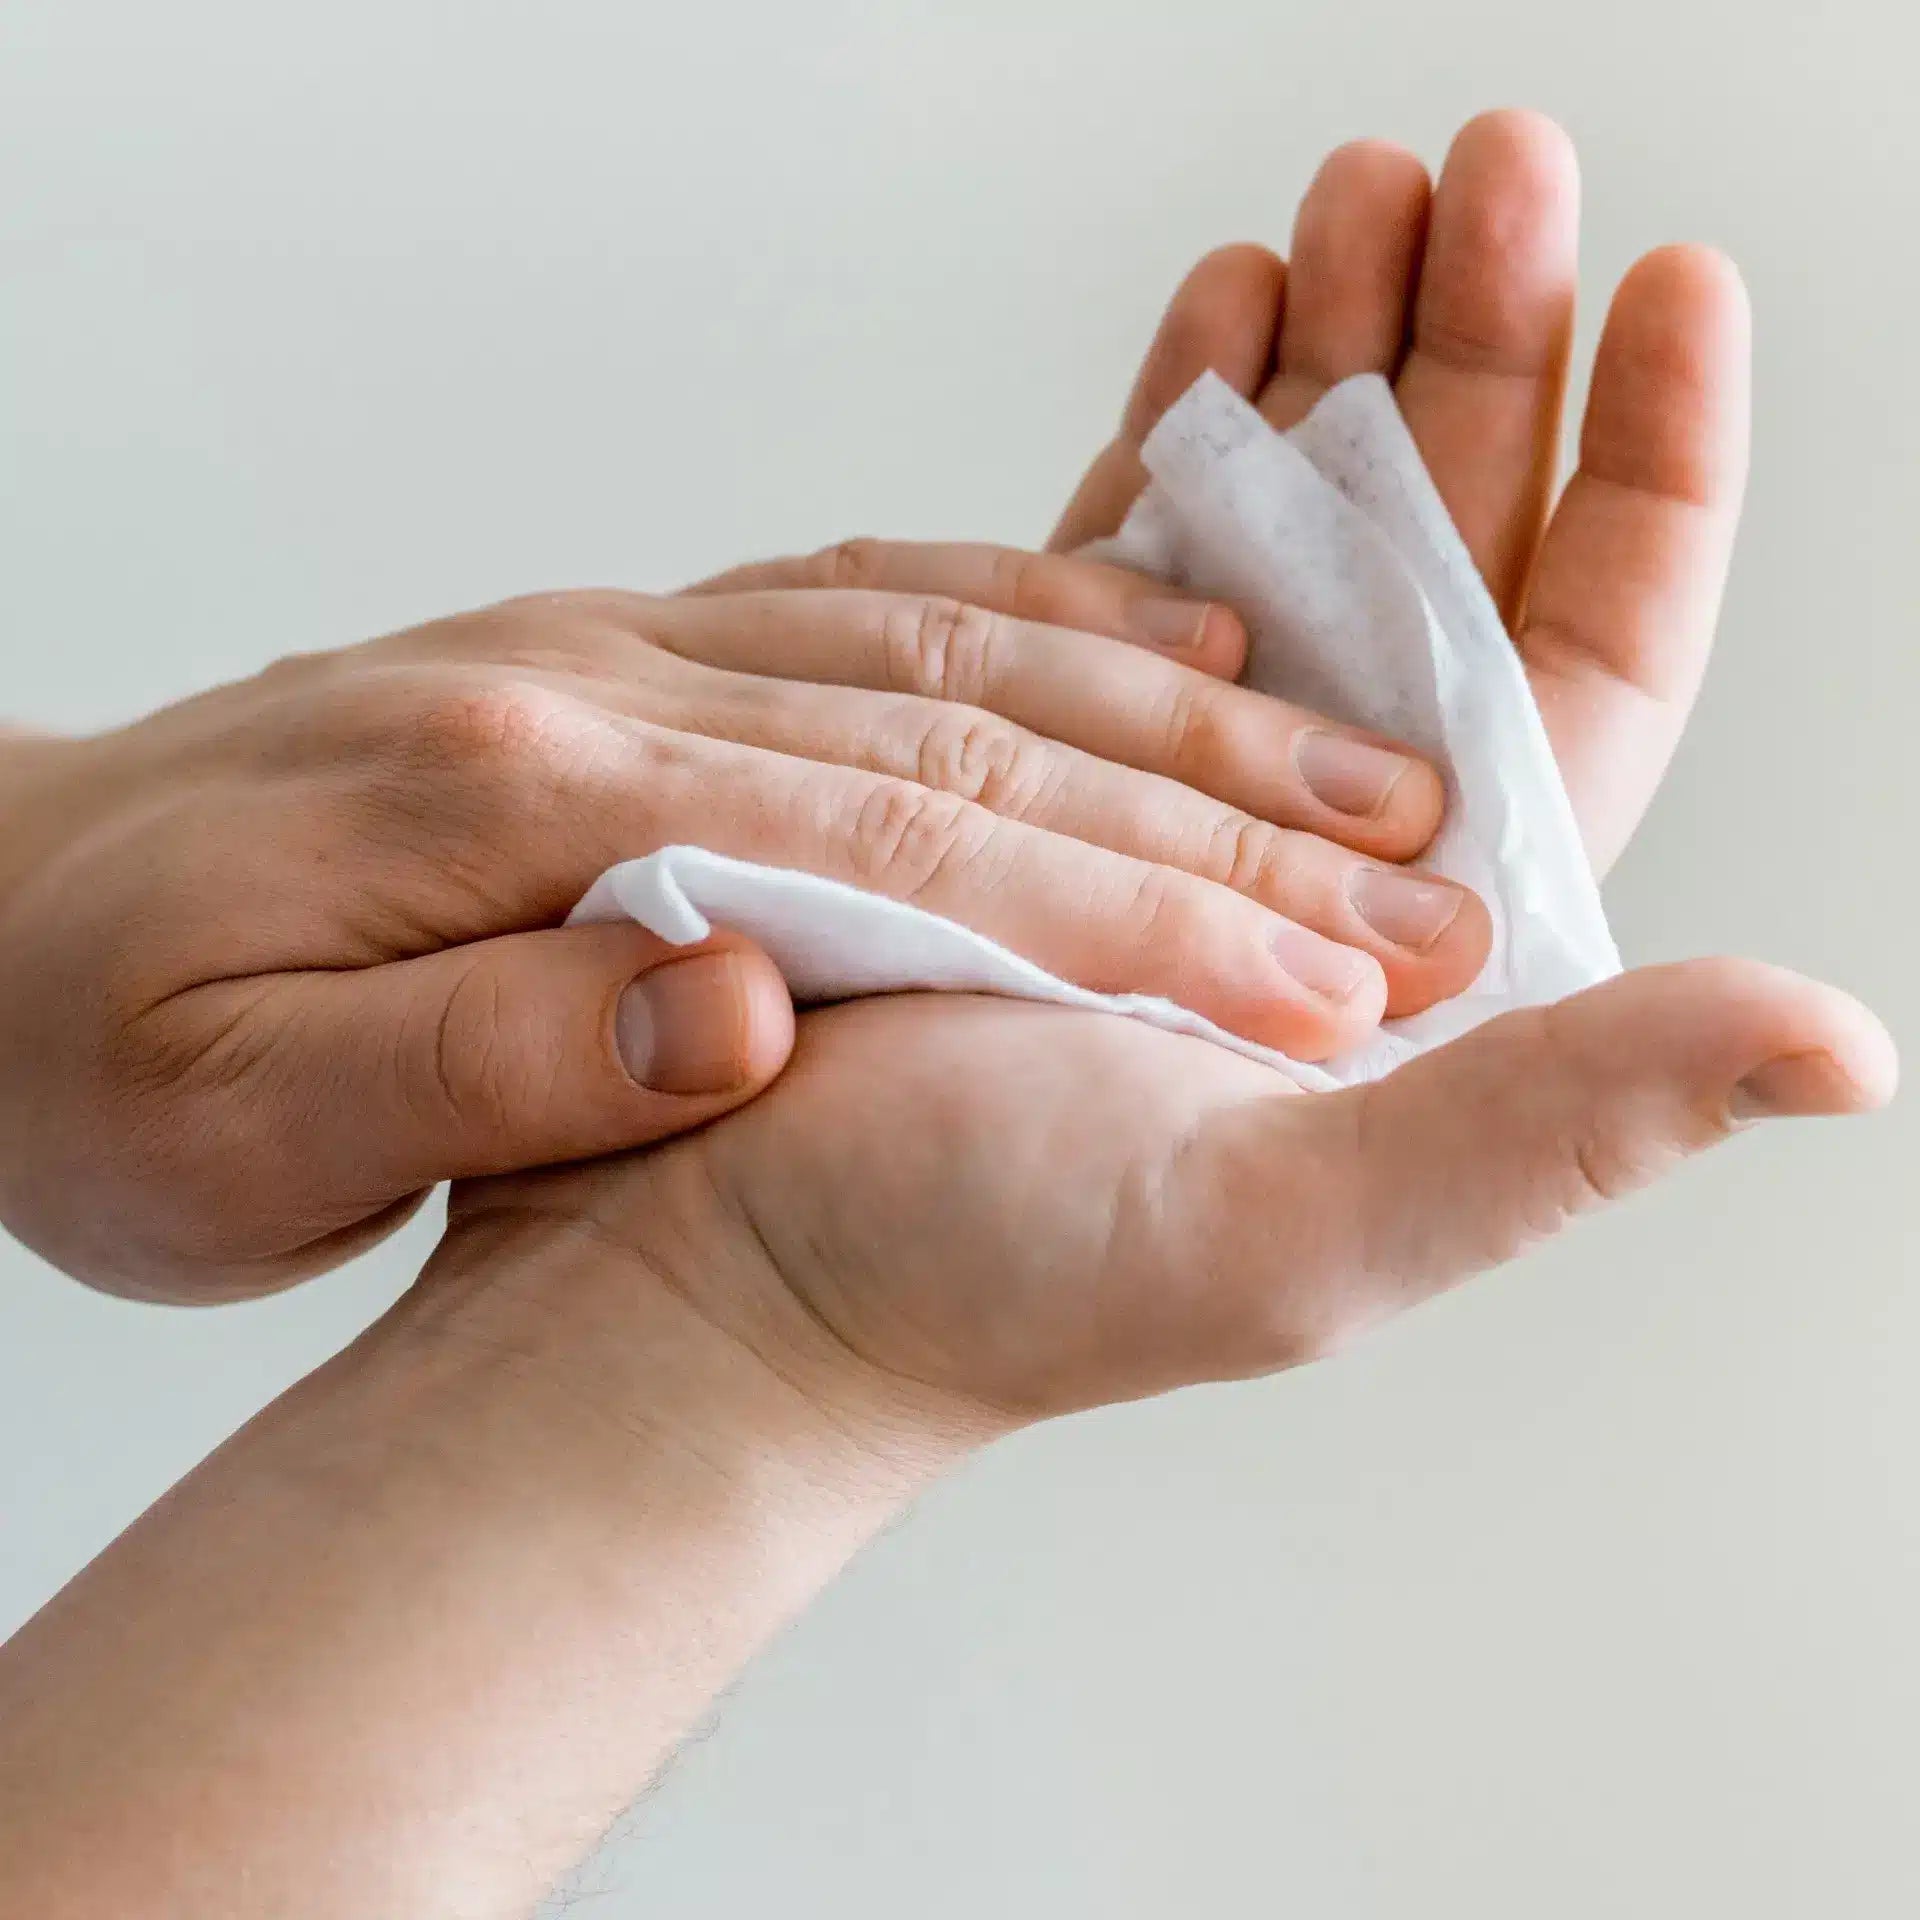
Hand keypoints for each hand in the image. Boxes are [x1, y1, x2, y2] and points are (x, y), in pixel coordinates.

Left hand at [0, 543, 1470, 1301]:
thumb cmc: (93, 1052)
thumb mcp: (239, 1122)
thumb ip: (497, 1056)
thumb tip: (750, 1005)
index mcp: (525, 804)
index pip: (904, 853)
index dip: (1132, 927)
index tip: (1322, 990)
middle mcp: (597, 686)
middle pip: (967, 730)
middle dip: (1214, 811)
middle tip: (1420, 870)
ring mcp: (614, 648)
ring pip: (944, 643)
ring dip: (1160, 699)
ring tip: (1348, 754)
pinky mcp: (617, 655)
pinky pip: (861, 599)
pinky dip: (1029, 614)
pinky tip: (1147, 646)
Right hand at [444, 112, 1894, 1438]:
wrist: (730, 1267)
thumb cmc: (991, 1274)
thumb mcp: (1302, 1224)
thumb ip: (1560, 1125)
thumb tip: (1841, 1045)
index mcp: (1414, 950)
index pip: (1587, 677)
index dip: (1651, 478)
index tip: (1668, 288)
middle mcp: (1308, 854)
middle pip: (1450, 562)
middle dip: (1486, 352)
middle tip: (1491, 175)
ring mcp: (1161, 782)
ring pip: (1294, 529)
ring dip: (1340, 351)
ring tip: (1357, 196)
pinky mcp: (1013, 743)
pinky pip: (1133, 549)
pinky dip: (1184, 419)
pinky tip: (1222, 310)